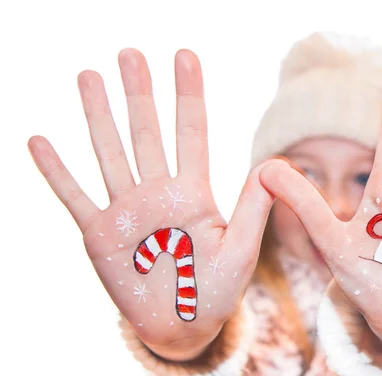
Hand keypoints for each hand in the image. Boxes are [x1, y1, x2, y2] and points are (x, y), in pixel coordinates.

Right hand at [28, 49, 277, 360]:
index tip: (185, 56)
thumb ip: (253, 208)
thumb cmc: (219, 289)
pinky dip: (57, 172)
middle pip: (147, 133)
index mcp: (193, 193)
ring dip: (99, 117)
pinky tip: (40, 141)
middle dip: (139, 94)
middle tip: (131, 53)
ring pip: (110, 153)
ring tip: (89, 76)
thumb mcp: (241, 248)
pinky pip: (74, 197)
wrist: (184, 324)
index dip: (188, 96)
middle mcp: (158, 193)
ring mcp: (126, 210)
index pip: (191, 133)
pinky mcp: (99, 234)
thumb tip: (275, 163)